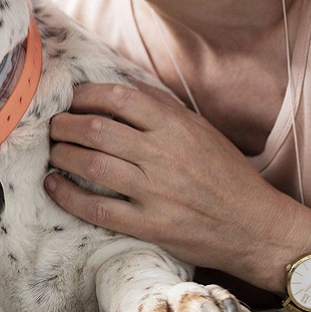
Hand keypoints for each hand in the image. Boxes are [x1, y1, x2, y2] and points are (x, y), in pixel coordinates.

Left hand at [43, 81, 310, 290]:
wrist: (257, 227)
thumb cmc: (227, 175)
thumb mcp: (201, 130)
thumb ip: (163, 107)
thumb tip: (126, 83)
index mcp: (175, 127)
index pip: (118, 98)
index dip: (85, 95)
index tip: (71, 99)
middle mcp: (162, 155)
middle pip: (96, 129)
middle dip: (65, 124)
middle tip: (54, 126)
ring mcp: (155, 191)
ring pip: (91, 164)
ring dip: (62, 155)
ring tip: (54, 152)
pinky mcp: (150, 225)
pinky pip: (98, 209)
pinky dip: (68, 196)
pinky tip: (54, 185)